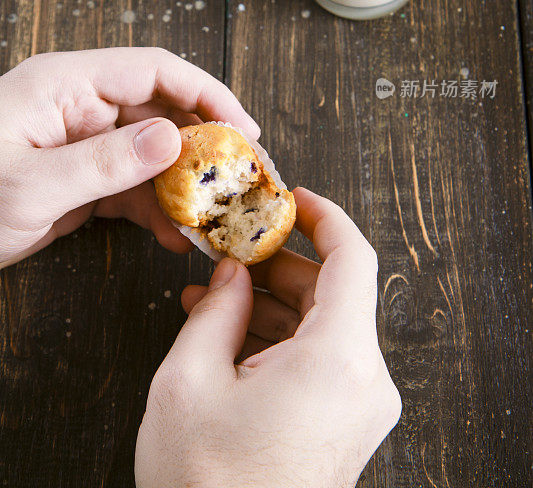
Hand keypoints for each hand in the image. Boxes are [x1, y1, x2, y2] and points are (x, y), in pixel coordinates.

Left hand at [0, 47, 259, 266]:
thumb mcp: (31, 184)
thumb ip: (104, 162)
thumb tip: (173, 138)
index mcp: (67, 84)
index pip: (154, 71)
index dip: (206, 93)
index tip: (243, 128)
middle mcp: (81, 106)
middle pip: (162, 111)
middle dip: (204, 145)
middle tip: (240, 180)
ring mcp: (84, 144)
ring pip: (154, 154)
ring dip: (185, 185)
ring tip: (214, 218)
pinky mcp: (82, 179)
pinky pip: (133, 187)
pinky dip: (158, 210)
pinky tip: (176, 235)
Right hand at [135, 187, 400, 487]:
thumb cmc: (207, 486)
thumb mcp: (190, 381)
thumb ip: (214, 309)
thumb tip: (231, 271)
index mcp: (339, 359)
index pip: (353, 258)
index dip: (323, 217)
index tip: (291, 198)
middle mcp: (365, 380)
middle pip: (333, 290)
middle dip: (277, 264)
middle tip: (228, 250)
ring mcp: (359, 406)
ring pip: (322, 324)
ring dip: (269, 303)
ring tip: (210, 295)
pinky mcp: (344, 423)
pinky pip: (318, 358)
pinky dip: (277, 338)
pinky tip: (226, 332)